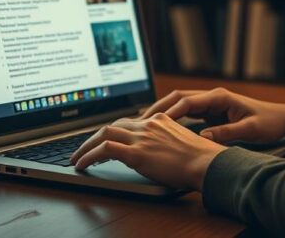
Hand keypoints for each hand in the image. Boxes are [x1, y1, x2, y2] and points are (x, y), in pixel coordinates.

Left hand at [68, 113, 225, 189]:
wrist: (208, 164)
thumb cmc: (202, 159)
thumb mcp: (183, 143)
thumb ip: (167, 142)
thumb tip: (158, 152)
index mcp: (160, 120)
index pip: (128, 122)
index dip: (112, 132)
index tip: (103, 140)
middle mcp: (148, 124)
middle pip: (112, 125)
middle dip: (93, 137)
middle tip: (82, 149)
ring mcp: (141, 137)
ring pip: (103, 134)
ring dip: (85, 147)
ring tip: (76, 158)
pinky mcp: (136, 153)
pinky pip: (104, 150)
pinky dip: (88, 156)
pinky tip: (82, 165)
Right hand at [140, 87, 284, 144]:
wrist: (283, 119)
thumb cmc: (269, 122)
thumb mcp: (250, 130)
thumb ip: (226, 133)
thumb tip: (202, 138)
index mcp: (220, 97)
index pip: (187, 101)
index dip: (169, 112)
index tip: (154, 123)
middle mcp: (213, 96)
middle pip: (178, 98)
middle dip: (158, 108)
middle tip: (139, 122)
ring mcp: (212, 103)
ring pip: (180, 104)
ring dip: (163, 112)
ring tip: (144, 125)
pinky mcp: (212, 112)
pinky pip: (187, 112)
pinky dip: (173, 118)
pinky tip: (162, 130)